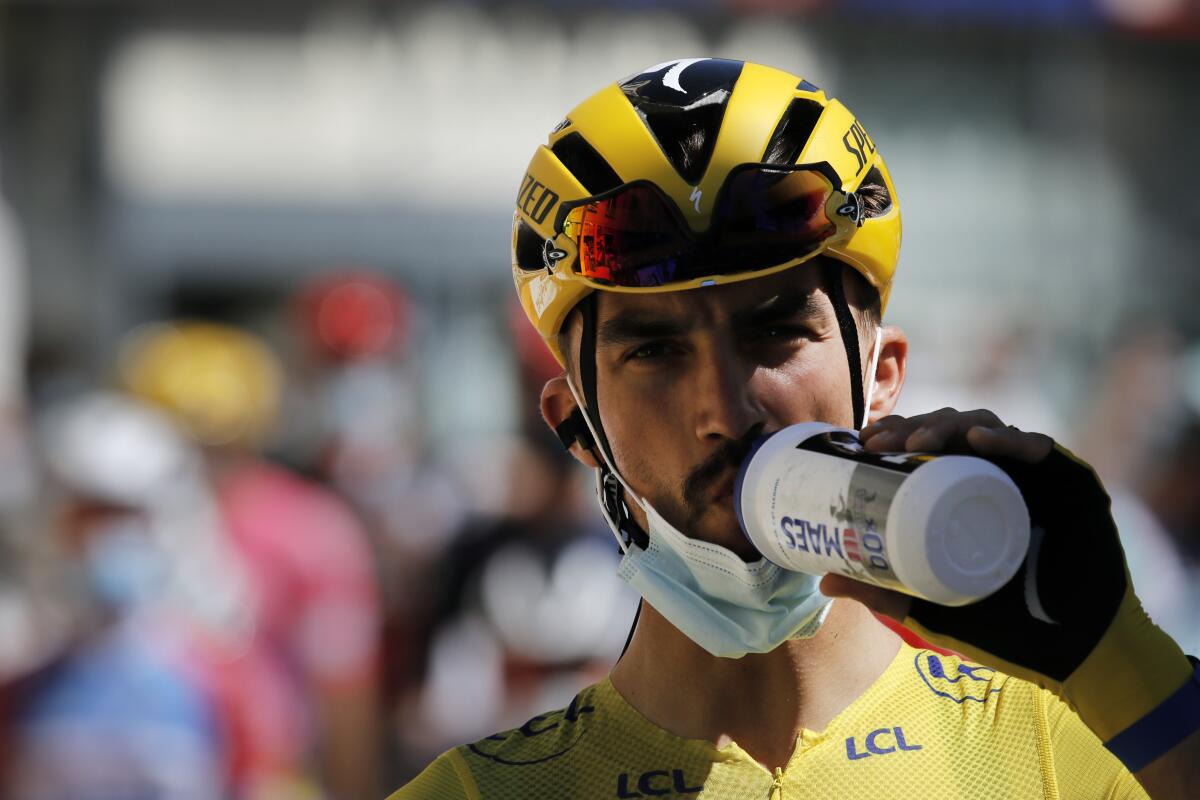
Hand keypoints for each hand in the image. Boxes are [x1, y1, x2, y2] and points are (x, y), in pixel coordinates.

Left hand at [820, 407, 1051, 617]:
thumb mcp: (933, 608)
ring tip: (918, 444)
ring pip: (987, 429)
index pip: (926, 447)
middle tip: (882, 443)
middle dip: (913, 427)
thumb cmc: (1004, 630)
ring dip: (949, 427)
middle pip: (951, 431)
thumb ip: (884, 594)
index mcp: (965, 493)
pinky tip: (981, 440)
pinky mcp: (1071, 483)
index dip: (894, 435)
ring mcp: (1033, 477)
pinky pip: (1041, 449)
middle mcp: (996, 476)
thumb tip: (824, 583)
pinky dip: (1012, 440)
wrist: (1076, 653)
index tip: (863, 443)